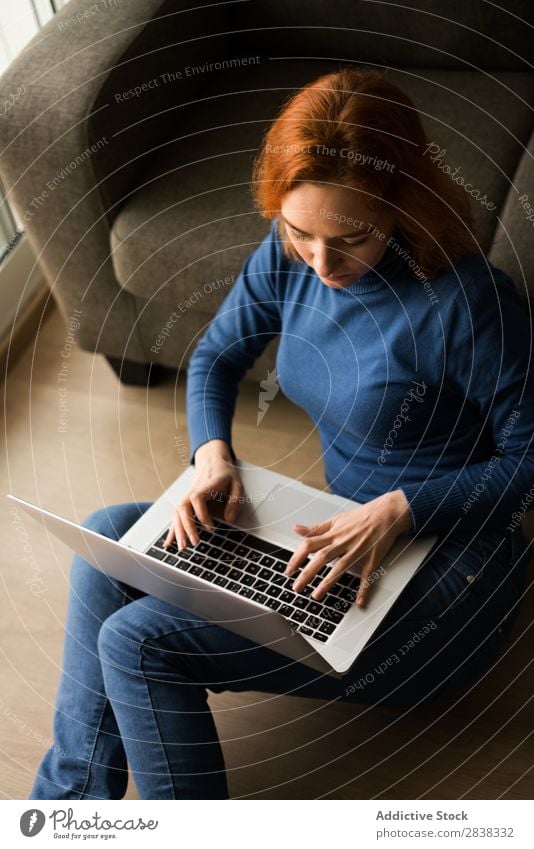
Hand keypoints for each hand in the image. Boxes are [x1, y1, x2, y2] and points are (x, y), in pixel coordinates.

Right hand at [165, 440, 243, 549]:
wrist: (213, 461)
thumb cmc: (225, 474)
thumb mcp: (237, 484)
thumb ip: (235, 501)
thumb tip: (229, 519)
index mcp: (206, 485)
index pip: (197, 498)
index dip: (202, 514)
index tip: (211, 528)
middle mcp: (193, 491)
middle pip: (183, 508)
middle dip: (188, 527)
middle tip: (196, 542)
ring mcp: (187, 497)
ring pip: (177, 514)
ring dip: (178, 531)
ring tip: (183, 547)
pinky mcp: (185, 503)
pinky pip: (176, 517)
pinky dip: (172, 530)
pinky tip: (170, 543)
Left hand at [284, 490, 412, 606]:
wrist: (386, 513)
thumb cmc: (361, 517)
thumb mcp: (336, 519)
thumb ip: (316, 528)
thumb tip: (296, 529)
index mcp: (333, 533)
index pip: (310, 544)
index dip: (297, 557)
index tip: (288, 570)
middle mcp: (343, 542)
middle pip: (321, 557)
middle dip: (308, 573)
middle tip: (296, 587)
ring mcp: (357, 551)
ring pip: (340, 567)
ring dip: (328, 582)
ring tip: (317, 595)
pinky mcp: (372, 559)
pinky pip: (367, 576)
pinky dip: (364, 589)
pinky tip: (359, 601)